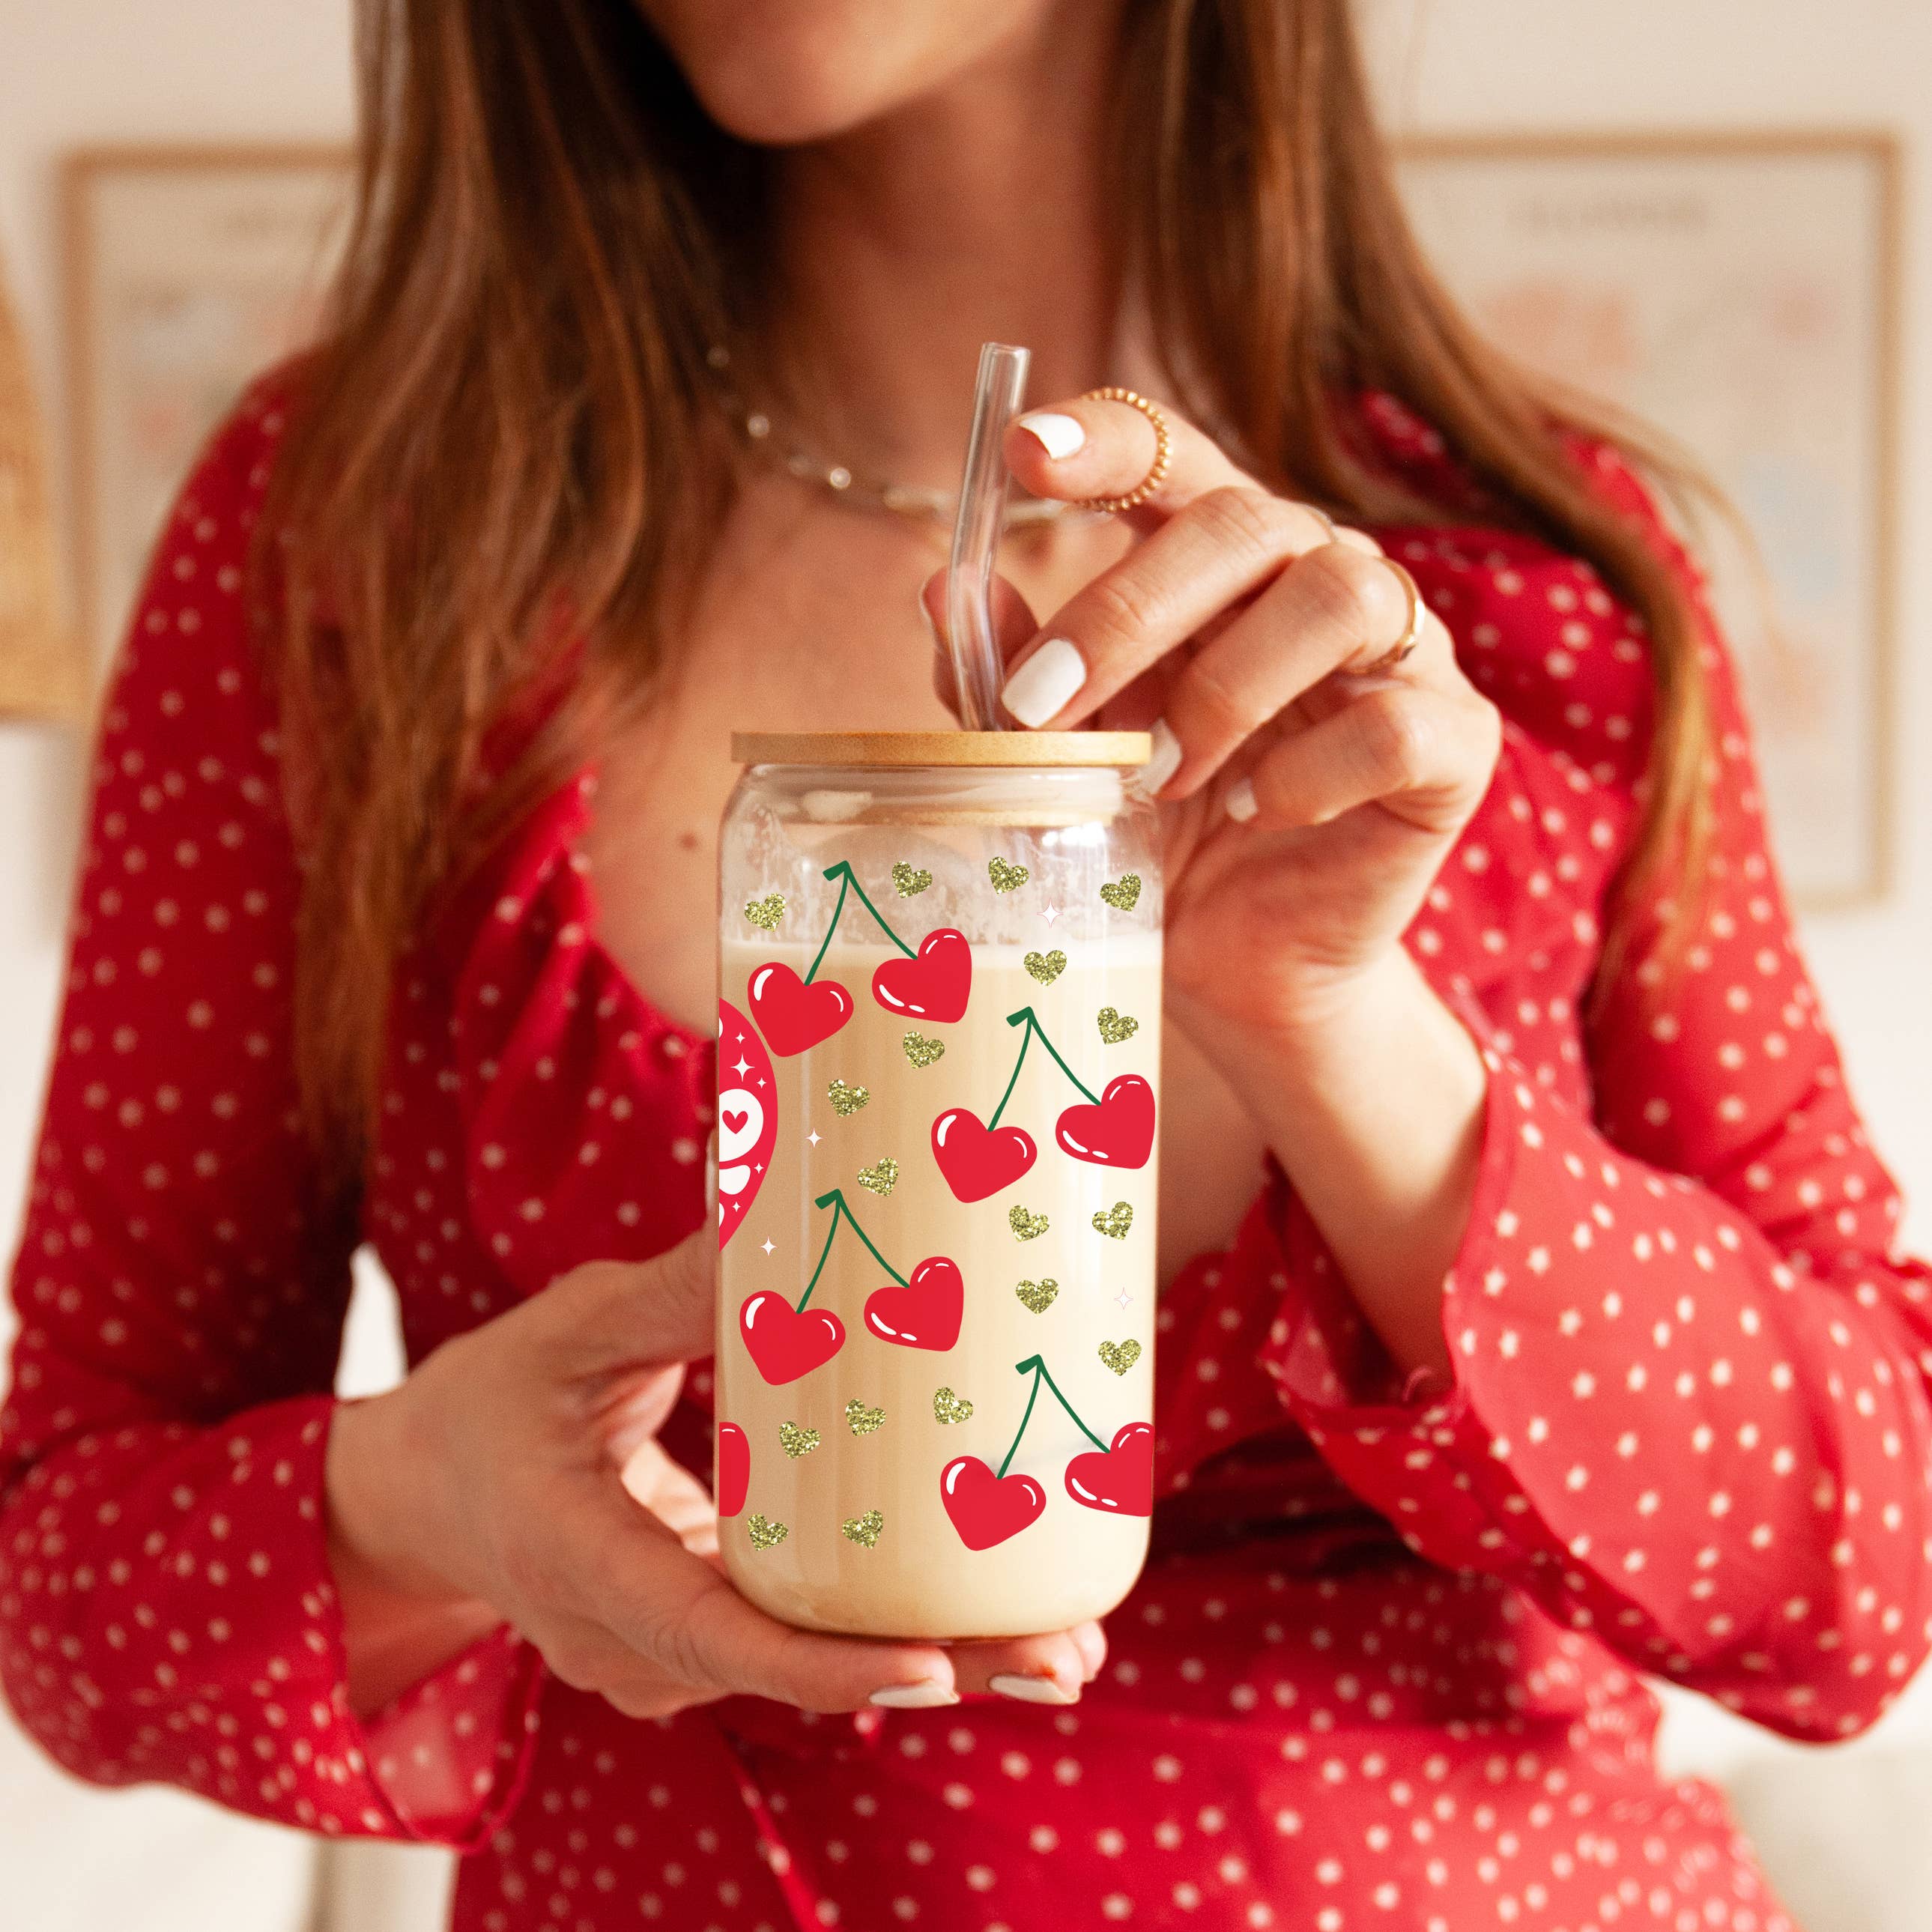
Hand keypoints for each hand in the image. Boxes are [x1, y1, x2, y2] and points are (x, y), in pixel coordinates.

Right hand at [326, 1231, 1103, 1717]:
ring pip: (813, 1671)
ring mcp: (664, 1657)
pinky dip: (894, 1634)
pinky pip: (802, 1645)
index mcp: (582, 1569)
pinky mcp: (699, 1635)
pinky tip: (996, 1617)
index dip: (827, 1662)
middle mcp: (630, 1644)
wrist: (423, 1494)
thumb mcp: (567, 1333)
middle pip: (797, 1673)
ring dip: (938, 1660)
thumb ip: (670, 1289)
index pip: (714, 1640)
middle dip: (936, 1669)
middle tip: (1064, 1657)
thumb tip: (776, 1203)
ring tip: (1065, 1645)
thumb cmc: (488, 1405)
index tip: (933, 1661)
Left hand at [927, 392, 1499, 1049]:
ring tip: (1162, 778)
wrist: (1239, 966)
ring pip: (1341, 597)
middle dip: (1125, 614)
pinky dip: (1310, 773)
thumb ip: (1008, 673)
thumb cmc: (1153, 839)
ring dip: (1226, 691)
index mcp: (1221, 559)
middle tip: (1043, 708)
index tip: (1024, 454)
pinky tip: (1254, 815)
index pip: (1175, 455)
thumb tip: (943, 587)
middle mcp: (1319, 576)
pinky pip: (1397, 725)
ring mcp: (1403, 653)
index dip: (1108, 440)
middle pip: (1245, 523)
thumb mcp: (1063, 756)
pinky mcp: (1455, 743)